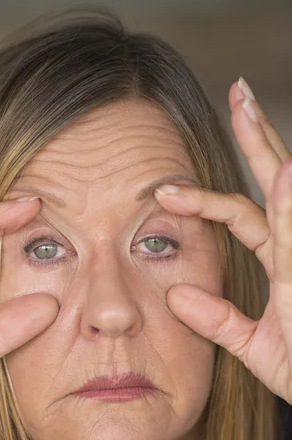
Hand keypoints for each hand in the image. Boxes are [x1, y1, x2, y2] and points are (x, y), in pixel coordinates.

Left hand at [154, 78, 291, 403]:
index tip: (161, 189)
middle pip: (275, 184)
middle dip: (256, 139)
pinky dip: (291, 205)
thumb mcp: (255, 347)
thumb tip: (174, 296)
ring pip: (290, 196)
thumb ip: (217, 320)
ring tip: (246, 107)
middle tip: (235, 92)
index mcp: (282, 262)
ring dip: (270, 152)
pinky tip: (285, 172)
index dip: (203, 200)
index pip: (242, 215)